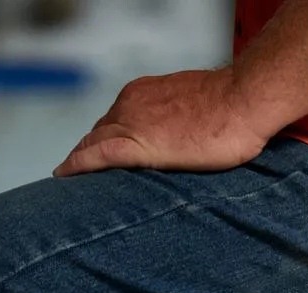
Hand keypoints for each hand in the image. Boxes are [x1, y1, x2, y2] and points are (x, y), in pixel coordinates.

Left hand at [53, 67, 270, 176]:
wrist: (243, 100)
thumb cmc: (232, 109)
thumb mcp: (197, 110)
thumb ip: (179, 122)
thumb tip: (181, 139)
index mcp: (144, 94)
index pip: (113, 121)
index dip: (100, 141)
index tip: (92, 157)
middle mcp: (131, 104)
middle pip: (98, 133)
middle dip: (86, 153)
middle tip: (76, 176)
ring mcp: (132, 122)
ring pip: (93, 144)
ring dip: (80, 163)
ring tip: (70, 183)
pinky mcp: (137, 144)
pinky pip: (96, 156)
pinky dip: (78, 166)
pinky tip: (64, 176)